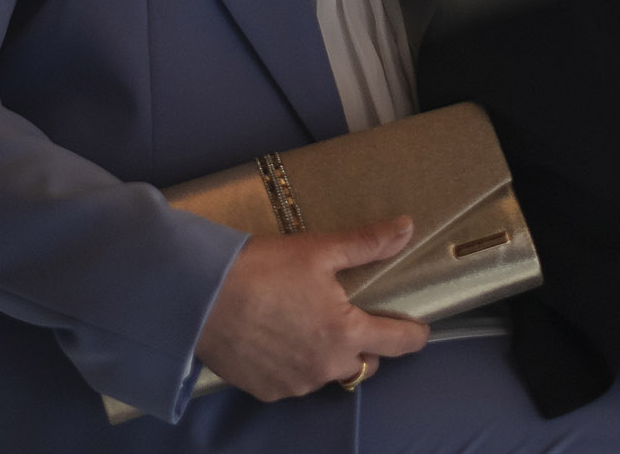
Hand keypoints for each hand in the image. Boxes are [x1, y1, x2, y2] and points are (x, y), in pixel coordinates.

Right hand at [194, 218, 430, 400]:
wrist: (199, 297)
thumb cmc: (264, 269)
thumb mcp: (320, 249)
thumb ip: (367, 244)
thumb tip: (406, 228)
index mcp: (346, 335)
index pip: (398, 344)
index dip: (414, 335)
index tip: (419, 329)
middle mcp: (324, 369)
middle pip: (363, 363)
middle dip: (364, 344)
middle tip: (350, 317)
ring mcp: (294, 385)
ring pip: (326, 373)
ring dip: (326, 354)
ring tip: (306, 324)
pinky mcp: (266, 391)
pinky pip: (294, 381)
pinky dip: (294, 363)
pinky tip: (278, 339)